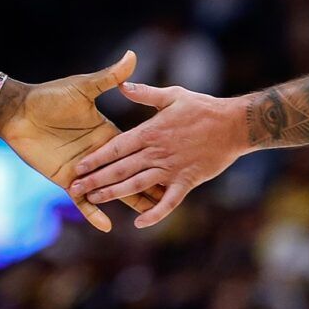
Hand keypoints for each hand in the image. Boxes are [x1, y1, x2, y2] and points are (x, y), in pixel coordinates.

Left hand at [0, 51, 162, 231]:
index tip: (175, 164)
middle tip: (170, 198)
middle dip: (148, 186)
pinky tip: (107, 227)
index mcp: (107, 133)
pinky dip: (93, 213)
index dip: (154, 159)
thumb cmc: (51, 96)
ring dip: (126, 202)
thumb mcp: (84, 87)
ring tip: (146, 219)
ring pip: (109, 189)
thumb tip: (132, 56)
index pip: (135, 149)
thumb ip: (109, 77)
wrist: (19, 111)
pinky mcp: (66, 179)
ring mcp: (83, 169)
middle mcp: (98, 153)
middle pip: (129, 173)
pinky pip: (82, 201)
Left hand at [68, 81, 247, 228]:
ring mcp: (171, 169)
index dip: (96, 157)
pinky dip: (155, 213)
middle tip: (74, 188)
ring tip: (93, 200)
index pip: (116, 146)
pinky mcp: (187, 182)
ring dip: (114, 194)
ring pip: (137, 185)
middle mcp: (157, 153)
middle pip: (120, 169)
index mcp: (151, 131)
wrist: (235, 124)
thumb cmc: (204, 107)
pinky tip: (139, 222)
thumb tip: (122, 85)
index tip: (78, 166)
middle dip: (96, 179)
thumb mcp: (173, 95)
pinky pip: (168, 202)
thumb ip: (145, 93)